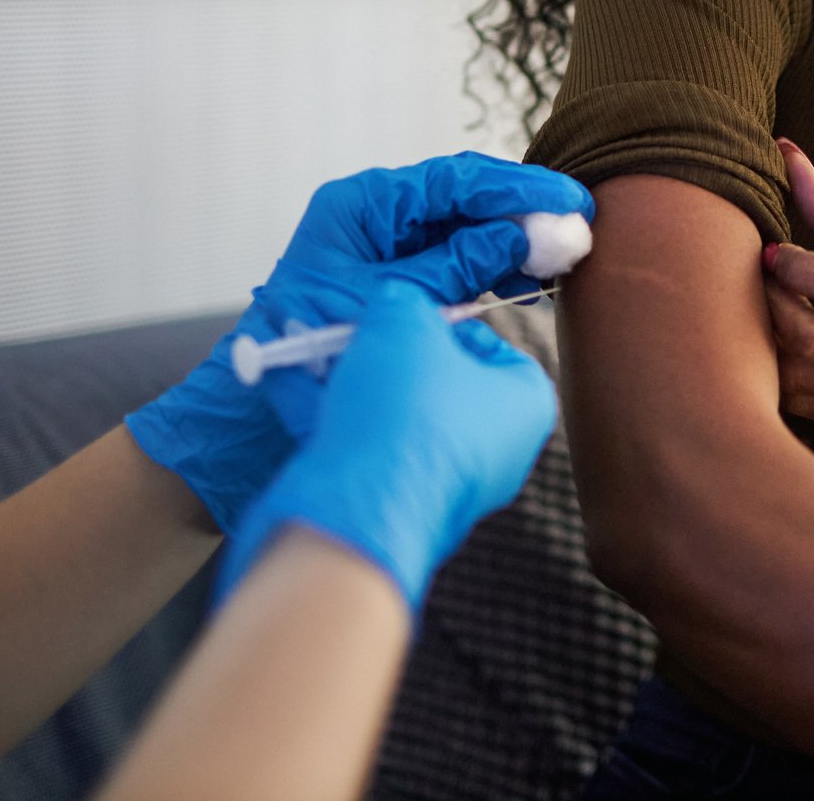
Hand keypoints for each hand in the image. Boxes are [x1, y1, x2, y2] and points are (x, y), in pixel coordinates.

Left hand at [126, 154, 589, 532]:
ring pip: (468, 228)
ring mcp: (390, 247)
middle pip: (466, 198)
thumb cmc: (307, 354)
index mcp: (361, 205)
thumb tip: (524, 237)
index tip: (567, 199)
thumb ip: (457, 266)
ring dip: (515, 240)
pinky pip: (460, 260)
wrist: (260, 416)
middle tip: (579, 223)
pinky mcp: (404, 279)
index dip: (516, 188)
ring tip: (563, 255)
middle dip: (523, 211)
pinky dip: (496, 267)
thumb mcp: (391, 302)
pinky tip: (531, 280)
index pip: (453, 181)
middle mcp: (376, 217)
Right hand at [217, 280, 558, 611]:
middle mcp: (497, 452)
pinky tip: (287, 388)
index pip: (490, 344)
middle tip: (348, 331)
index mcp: (526, 404)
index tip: (400, 316)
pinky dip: (330, 419)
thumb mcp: (404, 321)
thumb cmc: (403, 413)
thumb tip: (395, 304)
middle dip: (384, 353)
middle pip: (435, 381)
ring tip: (308, 351)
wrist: (356, 513)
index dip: (438, 323)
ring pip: (393, 417)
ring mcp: (448, 487)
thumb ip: (405, 300)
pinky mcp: (395, 509)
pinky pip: (364, 450)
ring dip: (349, 381)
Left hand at [764, 140, 813, 438]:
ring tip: (766, 316)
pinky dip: (782, 377)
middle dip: (772, 308)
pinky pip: (810, 407)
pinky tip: (780, 351)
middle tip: (759, 287)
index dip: (795, 269)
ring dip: (769, 345)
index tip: (773, 253)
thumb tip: (784, 152)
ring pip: (804, 378)